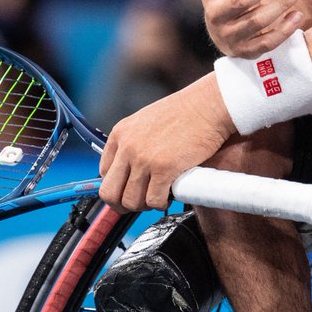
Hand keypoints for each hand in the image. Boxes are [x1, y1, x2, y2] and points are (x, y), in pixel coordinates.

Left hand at [98, 76, 233, 210]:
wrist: (208, 105)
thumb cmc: (185, 112)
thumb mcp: (147, 121)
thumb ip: (135, 142)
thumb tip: (132, 168)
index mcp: (120, 134)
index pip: (103, 173)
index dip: (118, 186)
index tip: (130, 189)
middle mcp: (128, 147)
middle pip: (110, 193)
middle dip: (123, 204)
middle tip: (140, 203)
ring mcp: (144, 159)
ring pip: (131, 201)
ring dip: (145, 205)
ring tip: (159, 197)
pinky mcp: (164, 169)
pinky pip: (154, 201)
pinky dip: (161, 204)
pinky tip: (170, 196)